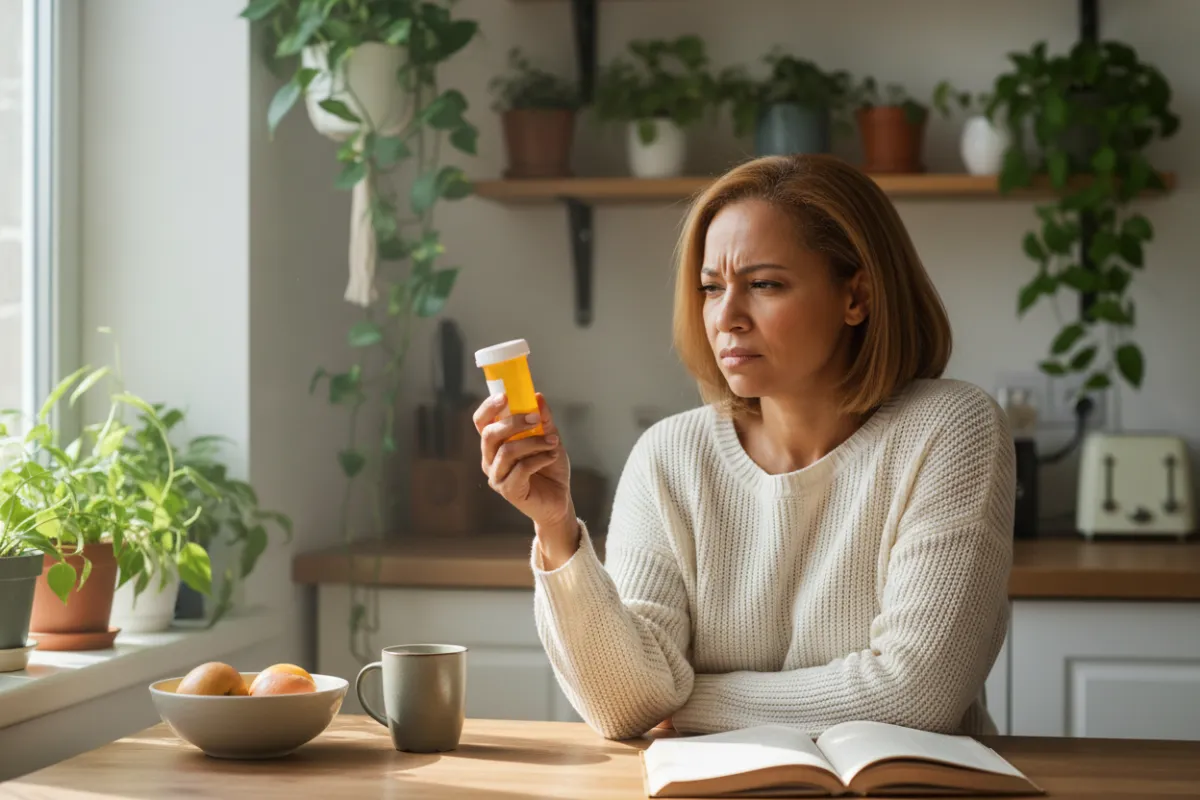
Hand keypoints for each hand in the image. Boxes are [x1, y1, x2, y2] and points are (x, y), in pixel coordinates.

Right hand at [474, 393, 577, 563]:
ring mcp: (497, 476)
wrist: (559, 499)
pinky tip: (552, 456)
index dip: (489, 407)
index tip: (506, 395)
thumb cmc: (550, 468)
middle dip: (514, 422)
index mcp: (495, 444)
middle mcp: (490, 459)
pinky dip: (540, 459)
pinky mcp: (508, 491)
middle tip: (536, 418)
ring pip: (507, 451)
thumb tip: (537, 396)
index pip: (481, 422)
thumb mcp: (549, 438)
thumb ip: (543, 420)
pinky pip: (521, 469)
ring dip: (533, 442)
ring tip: (553, 442)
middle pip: (489, 434)